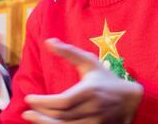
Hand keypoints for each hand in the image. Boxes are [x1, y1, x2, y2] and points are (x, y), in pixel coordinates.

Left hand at [22, 38, 142, 123]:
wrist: (131, 100)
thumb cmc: (107, 79)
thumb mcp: (89, 62)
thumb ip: (69, 52)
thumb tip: (48, 41)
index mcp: (90, 91)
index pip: (62, 101)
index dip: (43, 102)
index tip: (29, 98)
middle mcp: (93, 109)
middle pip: (62, 117)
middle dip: (41, 115)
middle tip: (26, 111)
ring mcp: (95, 123)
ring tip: (32, 118)